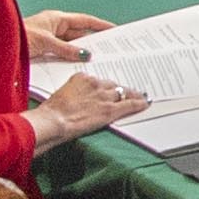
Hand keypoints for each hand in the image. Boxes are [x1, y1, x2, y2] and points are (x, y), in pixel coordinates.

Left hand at [21, 9, 110, 62]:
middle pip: (79, 33)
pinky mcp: (44, 50)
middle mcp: (54, 27)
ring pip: (72, 44)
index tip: (115, 29)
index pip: (84, 20)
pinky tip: (78, 65)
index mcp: (56, 19)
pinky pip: (63, 53)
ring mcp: (49, 39)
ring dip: (82, 51)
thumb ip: (67, 49)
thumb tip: (85, 54)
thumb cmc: (18, 37)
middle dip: (94, 39)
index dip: (100, 25)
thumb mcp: (46, 42)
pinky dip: (71, 58)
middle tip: (111, 47)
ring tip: (99, 58)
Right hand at [31, 69, 147, 141]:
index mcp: (82, 78)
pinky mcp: (110, 110)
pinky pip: (130, 105)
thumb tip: (80, 100)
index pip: (100, 81)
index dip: (106, 87)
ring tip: (140, 97)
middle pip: (113, 86)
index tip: (109, 89)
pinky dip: (139, 104)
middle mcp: (95, 84)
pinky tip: (145, 104)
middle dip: (118, 91)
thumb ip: (76, 93)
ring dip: (131, 96)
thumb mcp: (63, 95)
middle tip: (125, 94)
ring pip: (124, 93)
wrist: (53, 120)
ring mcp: (104, 96)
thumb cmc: (53, 111)